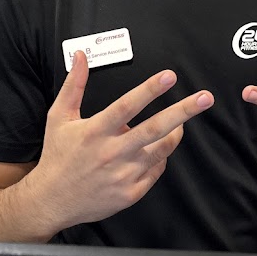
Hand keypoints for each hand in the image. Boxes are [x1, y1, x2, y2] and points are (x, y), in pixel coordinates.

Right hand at [27, 51, 213, 231]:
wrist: (51, 200)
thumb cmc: (57, 156)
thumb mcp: (59, 117)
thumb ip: (74, 85)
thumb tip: (81, 55)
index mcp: (95, 131)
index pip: (127, 106)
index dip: (149, 90)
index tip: (169, 76)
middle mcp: (112, 152)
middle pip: (154, 128)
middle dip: (182, 111)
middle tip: (205, 98)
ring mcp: (123, 174)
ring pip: (161, 150)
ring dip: (175, 133)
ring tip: (180, 123)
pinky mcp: (130, 192)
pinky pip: (156, 170)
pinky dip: (160, 157)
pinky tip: (156, 149)